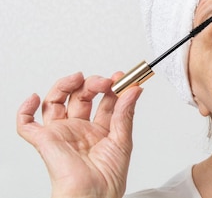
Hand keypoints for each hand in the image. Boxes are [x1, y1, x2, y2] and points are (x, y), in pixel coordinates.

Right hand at [16, 72, 141, 197]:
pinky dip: (25, 110)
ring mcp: (62, 133)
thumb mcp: (123, 140)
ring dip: (65, 86)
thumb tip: (134, 89)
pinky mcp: (45, 141)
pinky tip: (35, 98)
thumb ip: (126, 113)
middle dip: (92, 83)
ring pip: (55, 102)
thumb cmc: (108, 178)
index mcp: (100, 130)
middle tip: (104, 81)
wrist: (94, 196)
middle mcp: (79, 129)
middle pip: (80, 97)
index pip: (104, 101)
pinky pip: (26, 125)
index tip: (121, 77)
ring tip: (78, 78)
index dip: (111, 87)